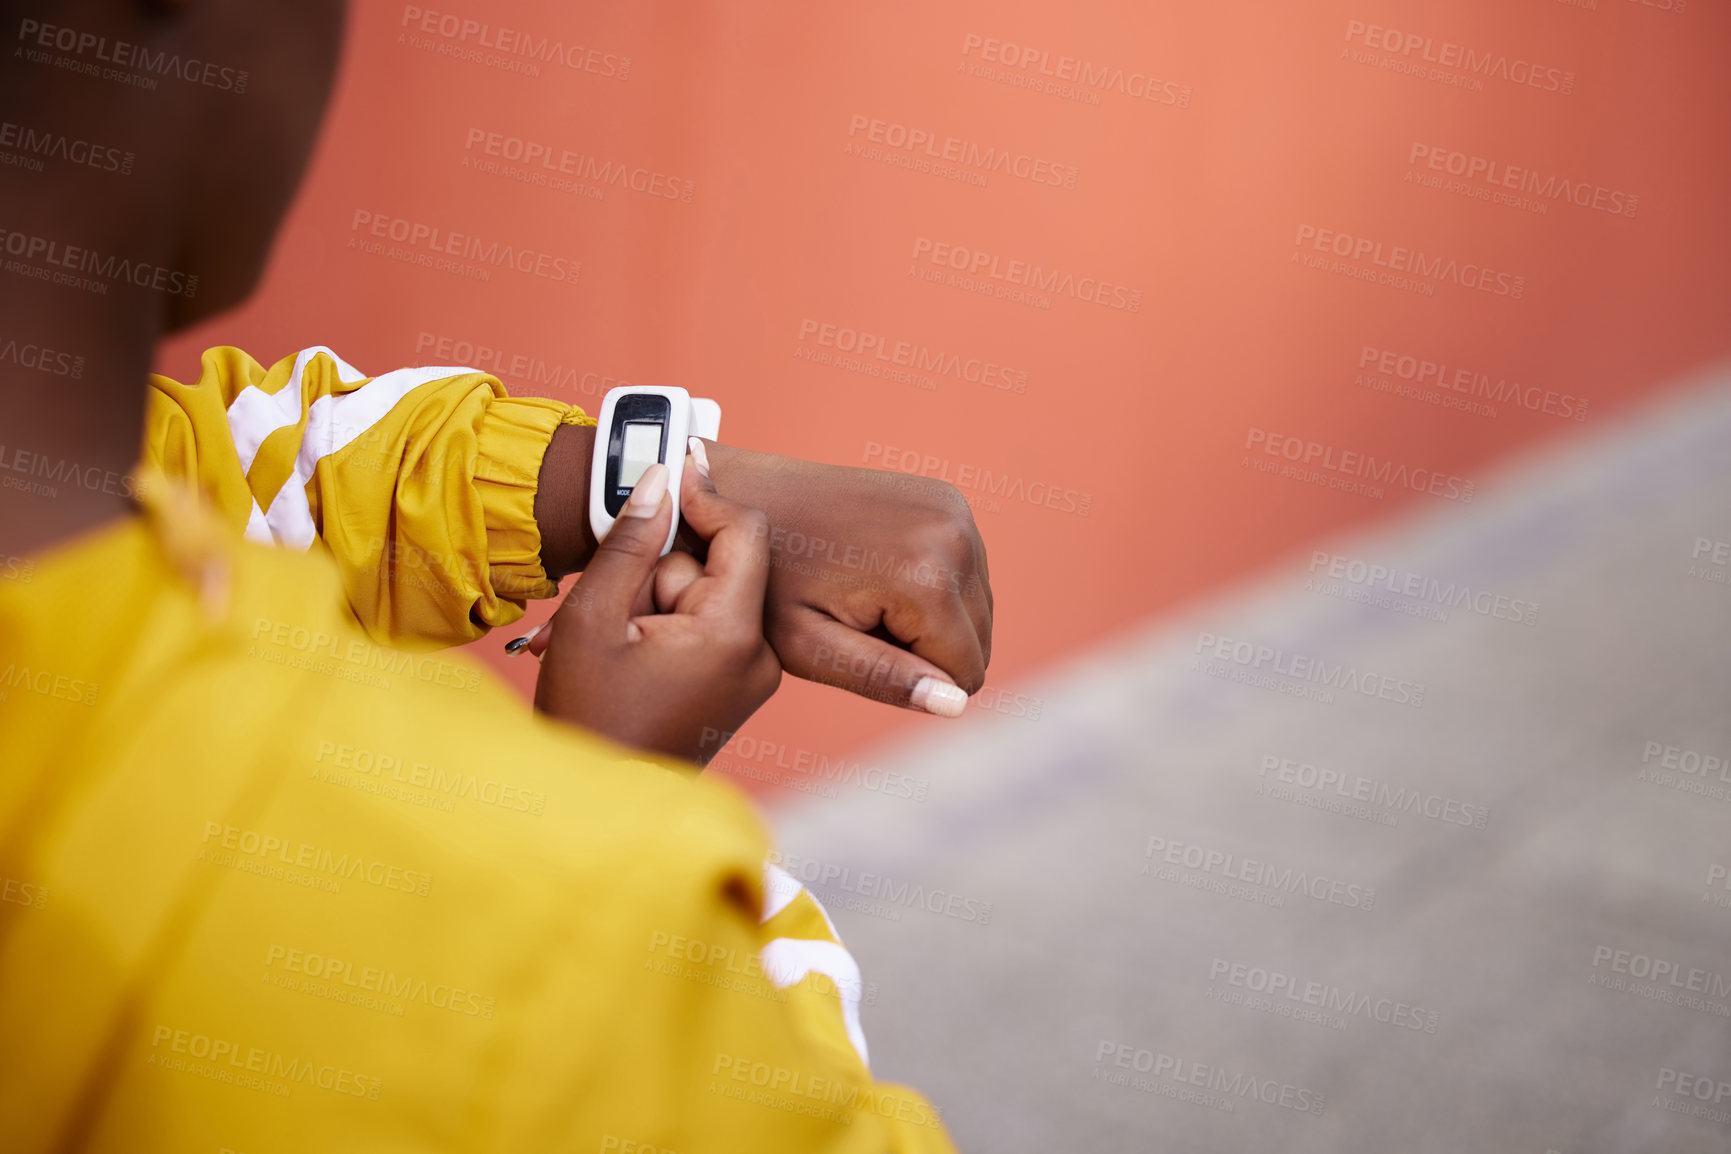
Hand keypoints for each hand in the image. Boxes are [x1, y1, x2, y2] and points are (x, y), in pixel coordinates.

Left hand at [531, 427, 992, 715]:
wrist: (738, 495)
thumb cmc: (762, 580)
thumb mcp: (809, 643)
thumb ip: (885, 678)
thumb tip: (955, 705)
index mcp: (926, 577)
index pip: (965, 673)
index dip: (914, 680)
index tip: (856, 645)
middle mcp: (956, 535)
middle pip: (977, 639)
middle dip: (923, 647)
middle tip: (853, 621)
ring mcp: (955, 508)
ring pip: (974, 609)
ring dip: (926, 619)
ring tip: (858, 594)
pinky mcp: (947, 498)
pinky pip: (964, 573)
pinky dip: (928, 586)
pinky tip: (872, 571)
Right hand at [533, 450, 781, 764]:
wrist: (590, 803)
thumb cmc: (587, 719)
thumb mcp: (594, 618)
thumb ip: (630, 543)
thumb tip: (661, 480)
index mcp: (733, 637)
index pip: (746, 533)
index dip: (707, 495)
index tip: (669, 468)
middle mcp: (759, 657)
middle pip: (718, 567)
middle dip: (661, 571)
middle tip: (614, 612)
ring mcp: (750, 675)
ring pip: (707, 595)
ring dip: (657, 600)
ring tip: (615, 643)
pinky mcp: (734, 686)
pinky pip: (706, 626)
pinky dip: (666, 624)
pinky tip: (631, 651)